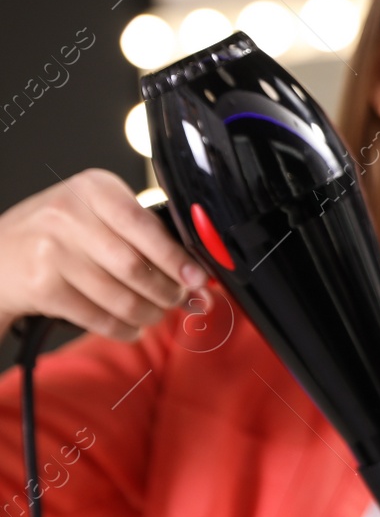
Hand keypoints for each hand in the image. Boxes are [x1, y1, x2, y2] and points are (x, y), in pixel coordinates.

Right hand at [0, 169, 207, 340]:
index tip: (199, 279)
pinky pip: (100, 318)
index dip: (177, 259)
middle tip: (178, 301)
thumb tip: (198, 277)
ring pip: (122, 297)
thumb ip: (146, 238)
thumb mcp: (98, 217)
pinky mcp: (43, 286)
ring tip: (153, 314)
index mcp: (93, 188)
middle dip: (168, 293)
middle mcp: (69, 213)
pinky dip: (124, 328)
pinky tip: (130, 326)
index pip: (146, 226)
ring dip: (148, 314)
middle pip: (137, 267)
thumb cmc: (58, 235)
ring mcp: (52, 250)